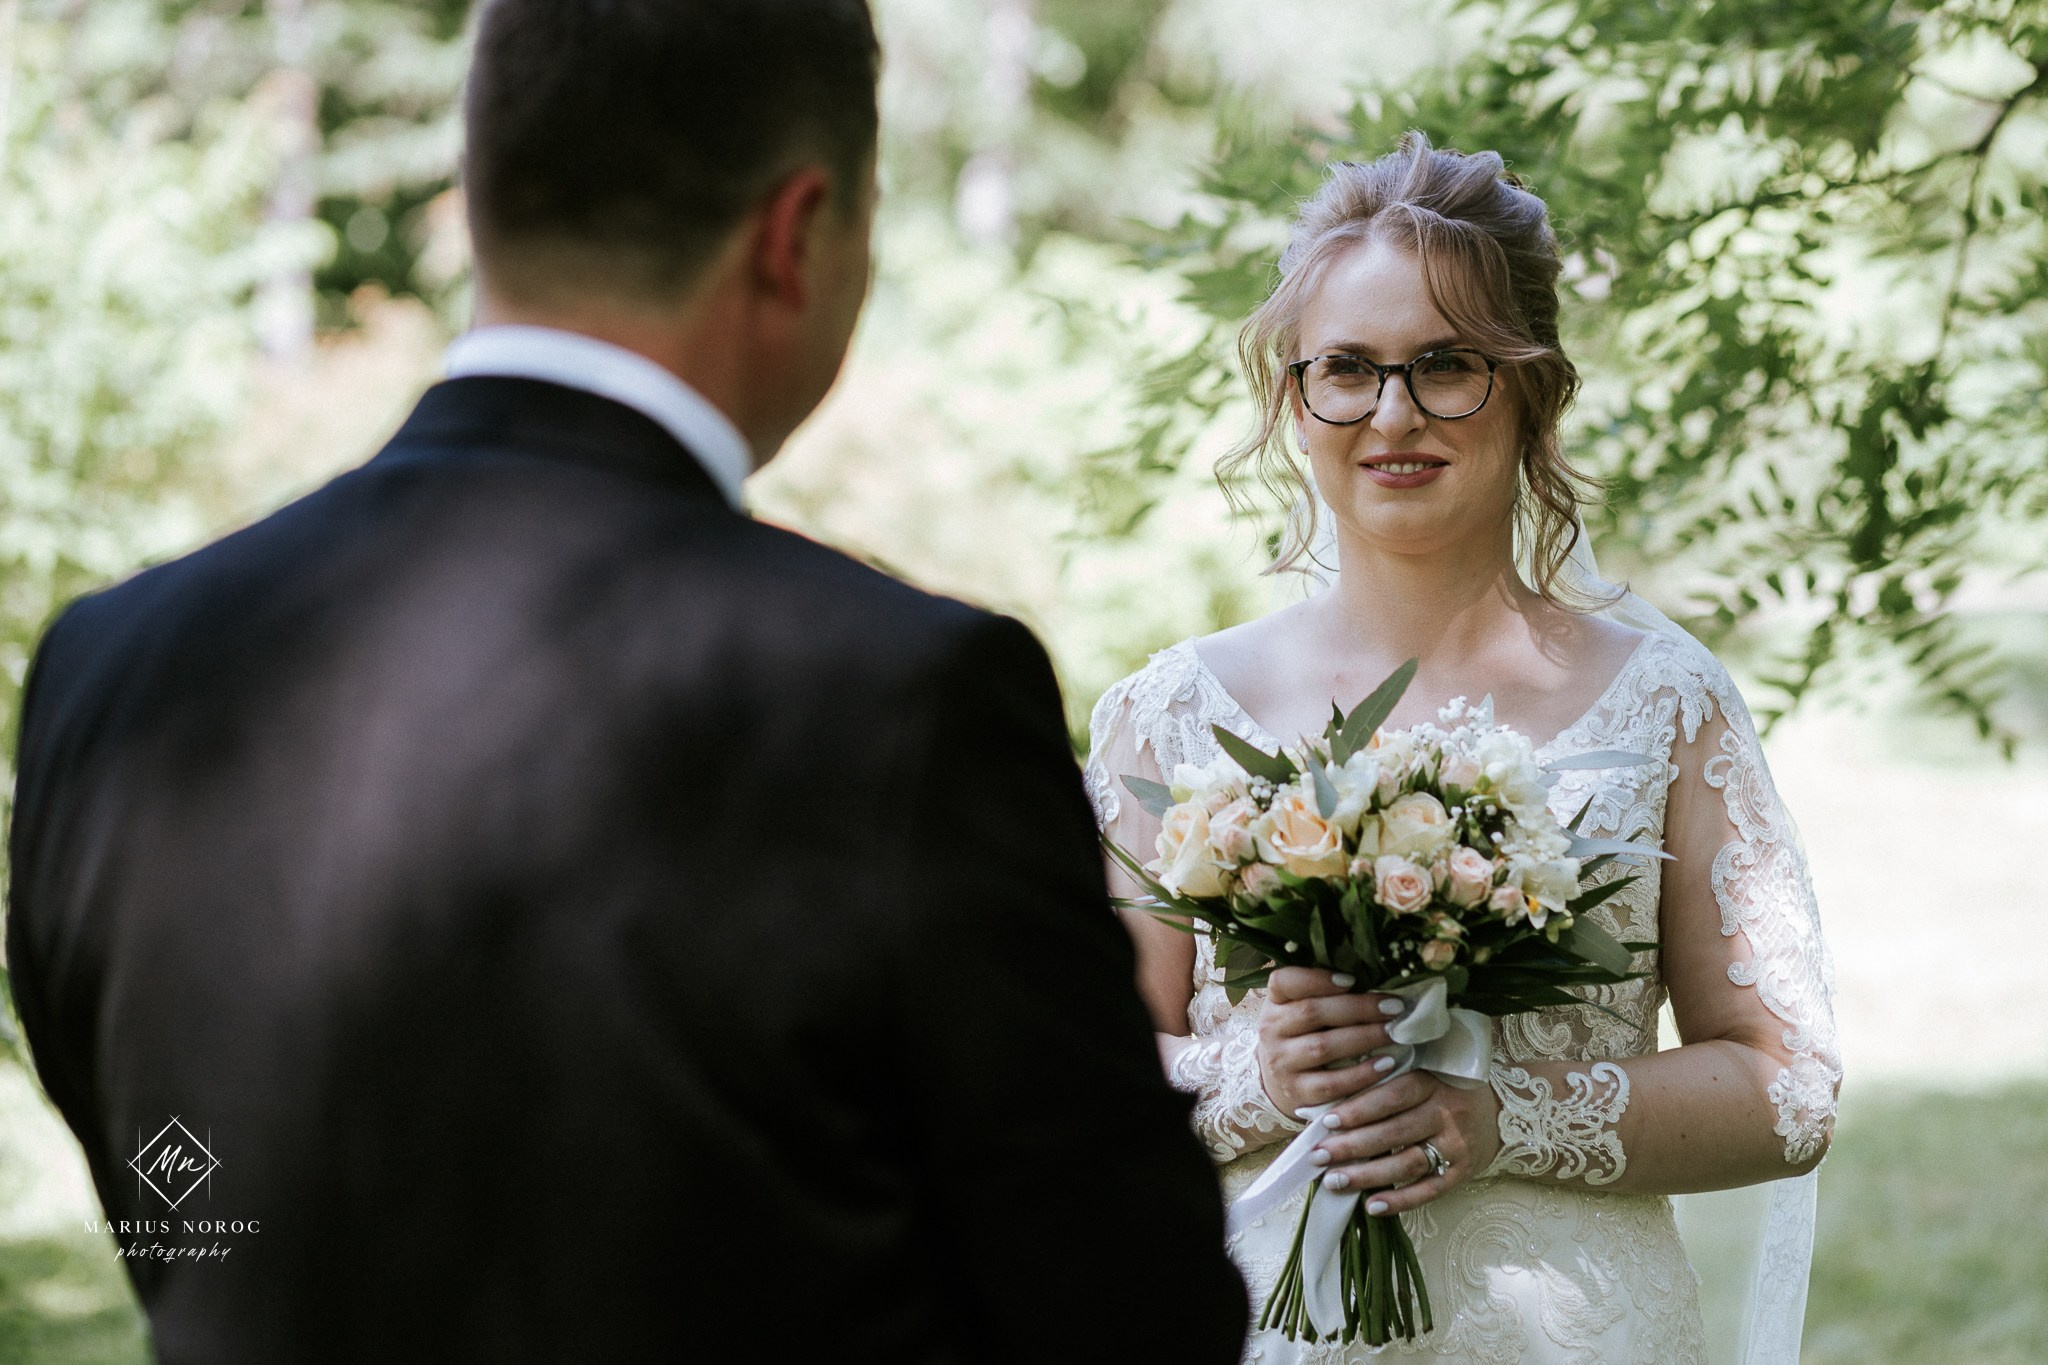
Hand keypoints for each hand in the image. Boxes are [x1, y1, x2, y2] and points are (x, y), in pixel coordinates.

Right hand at [1255, 967, 1405, 1119]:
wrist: (1279, 1082)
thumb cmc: (1303, 1035)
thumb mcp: (1300, 1009)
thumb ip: (1325, 993)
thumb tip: (1375, 974)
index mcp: (1274, 1002)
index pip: (1283, 981)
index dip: (1316, 978)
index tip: (1352, 980)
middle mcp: (1271, 1030)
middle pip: (1312, 1012)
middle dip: (1358, 1008)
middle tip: (1394, 1007)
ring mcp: (1281, 1063)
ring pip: (1323, 1047)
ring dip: (1364, 1038)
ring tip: (1394, 1033)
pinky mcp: (1296, 1092)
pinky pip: (1331, 1084)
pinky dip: (1361, 1074)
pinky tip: (1386, 1065)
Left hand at [1306, 1067, 1503, 1215]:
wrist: (1503, 1110)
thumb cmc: (1445, 1089)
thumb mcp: (1422, 1073)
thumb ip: (1384, 1084)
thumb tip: (1328, 1104)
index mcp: (1432, 1082)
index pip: (1391, 1096)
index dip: (1358, 1109)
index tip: (1326, 1122)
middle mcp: (1447, 1113)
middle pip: (1394, 1132)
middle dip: (1351, 1146)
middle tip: (1318, 1156)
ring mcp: (1457, 1145)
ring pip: (1407, 1164)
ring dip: (1368, 1175)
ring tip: (1334, 1181)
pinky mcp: (1463, 1171)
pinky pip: (1429, 1190)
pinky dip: (1400, 1200)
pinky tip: (1371, 1206)